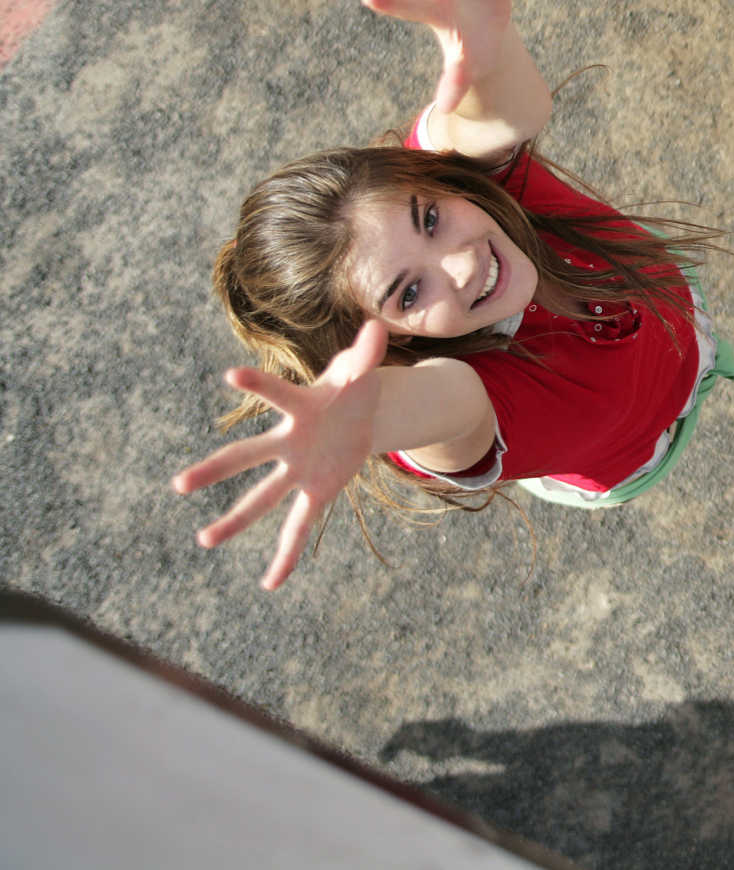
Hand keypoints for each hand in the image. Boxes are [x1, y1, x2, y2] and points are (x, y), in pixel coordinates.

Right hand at [172, 321, 389, 589]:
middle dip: (217, 469)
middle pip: (248, 456)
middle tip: (179, 484)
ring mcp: (298, 469)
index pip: (279, 393)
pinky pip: (299, 527)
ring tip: (204, 541)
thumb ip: (366, 353)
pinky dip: (287, 555)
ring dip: (236, 520)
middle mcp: (289, 441)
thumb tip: (376, 329)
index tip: (230, 374)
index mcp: (301, 406)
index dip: (258, 383)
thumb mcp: (362, 370)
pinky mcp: (316, 490)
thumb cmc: (352, 387)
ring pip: (263, 498)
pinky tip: (271, 584)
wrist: (361, 414)